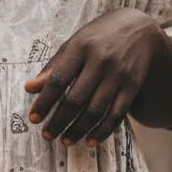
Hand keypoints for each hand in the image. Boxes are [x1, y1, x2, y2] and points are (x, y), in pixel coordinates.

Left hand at [24, 8, 165, 147]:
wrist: (141, 29)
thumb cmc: (100, 37)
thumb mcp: (75, 43)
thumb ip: (53, 66)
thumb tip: (29, 88)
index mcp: (81, 47)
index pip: (58, 80)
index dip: (44, 102)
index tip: (34, 119)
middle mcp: (100, 61)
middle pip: (76, 99)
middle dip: (59, 121)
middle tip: (47, 135)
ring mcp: (118, 75)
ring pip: (95, 110)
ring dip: (78, 130)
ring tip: (65, 141)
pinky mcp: (132, 86)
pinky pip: (116, 114)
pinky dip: (103, 131)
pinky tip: (91, 140)